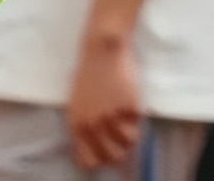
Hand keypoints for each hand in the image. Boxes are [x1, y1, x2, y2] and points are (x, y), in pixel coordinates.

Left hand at [67, 35, 140, 169]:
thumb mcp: (78, 105)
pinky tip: (130, 104)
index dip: (100, 160)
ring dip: (130, 136)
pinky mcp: (128, 106)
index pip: (89, 160)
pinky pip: (136, 121)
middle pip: (111, 156)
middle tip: (122, 143)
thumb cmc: (87, 74)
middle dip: (119, 153)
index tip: (106, 152)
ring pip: (127, 142)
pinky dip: (135, 116)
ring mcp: (111, 116)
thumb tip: (93, 145)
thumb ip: (84, 126)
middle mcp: (93, 125)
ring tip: (129, 125)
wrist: (102, 52)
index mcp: (77, 126)